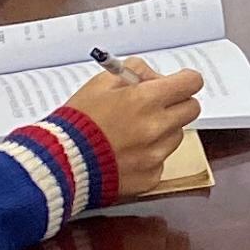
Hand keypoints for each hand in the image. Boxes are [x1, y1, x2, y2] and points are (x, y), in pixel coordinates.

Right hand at [59, 56, 207, 202]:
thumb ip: (134, 72)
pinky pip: (162, 160)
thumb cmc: (76, 122)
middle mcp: (157, 128)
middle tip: (154, 106)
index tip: (176, 83)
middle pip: (191, 109)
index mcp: (146, 100)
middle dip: (177, 103)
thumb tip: (154, 76)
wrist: (58, 164)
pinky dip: (149, 155)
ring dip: (162, 130)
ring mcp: (156, 155)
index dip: (184, 80)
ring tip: (131, 133)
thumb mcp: (100, 83)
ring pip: (176, 135)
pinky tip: (125, 153)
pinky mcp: (151, 177)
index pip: (191, 82)